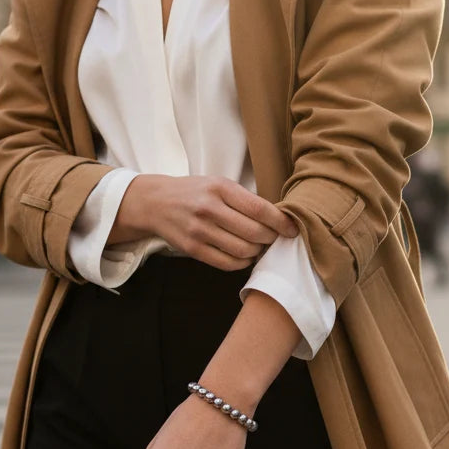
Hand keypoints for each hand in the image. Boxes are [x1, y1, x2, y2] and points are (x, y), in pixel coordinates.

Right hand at [117, 174, 299, 271]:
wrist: (156, 203)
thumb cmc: (195, 193)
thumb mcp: (218, 184)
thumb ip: (244, 199)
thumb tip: (278, 219)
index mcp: (220, 188)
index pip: (260, 209)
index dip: (280, 222)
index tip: (291, 229)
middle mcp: (210, 209)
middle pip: (254, 233)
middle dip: (270, 239)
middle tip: (272, 238)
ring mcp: (200, 231)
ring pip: (243, 251)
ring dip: (257, 252)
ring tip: (258, 247)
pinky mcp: (193, 249)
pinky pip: (227, 263)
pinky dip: (242, 262)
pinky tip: (244, 255)